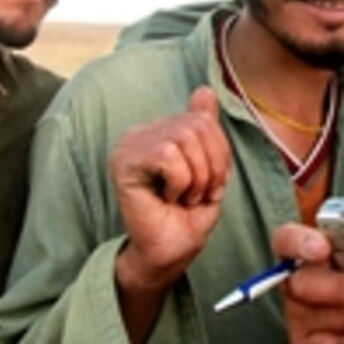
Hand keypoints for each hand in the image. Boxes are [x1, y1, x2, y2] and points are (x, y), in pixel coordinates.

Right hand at [111, 87, 229, 292]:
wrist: (168, 253)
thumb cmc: (187, 216)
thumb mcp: (209, 168)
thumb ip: (205, 129)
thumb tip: (204, 90)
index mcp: (162, 131)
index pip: (204, 120)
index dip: (219, 154)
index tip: (211, 183)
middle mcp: (142, 132)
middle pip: (197, 126)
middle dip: (210, 166)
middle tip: (197, 194)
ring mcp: (130, 145)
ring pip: (184, 138)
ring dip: (196, 177)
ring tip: (183, 197)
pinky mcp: (124, 162)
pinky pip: (167, 154)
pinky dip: (179, 181)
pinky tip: (167, 197)